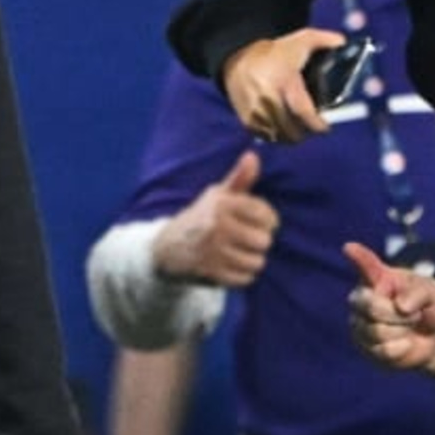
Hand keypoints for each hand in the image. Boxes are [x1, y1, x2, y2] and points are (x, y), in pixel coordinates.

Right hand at [151, 149, 278, 284]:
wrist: (167, 247)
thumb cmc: (202, 216)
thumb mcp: (218, 195)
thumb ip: (240, 178)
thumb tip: (253, 155)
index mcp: (221, 203)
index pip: (267, 216)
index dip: (268, 221)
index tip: (257, 222)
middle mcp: (216, 225)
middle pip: (264, 241)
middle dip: (257, 241)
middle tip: (242, 239)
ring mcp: (212, 251)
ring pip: (257, 262)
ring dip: (251, 260)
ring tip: (236, 252)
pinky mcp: (210, 273)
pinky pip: (246, 278)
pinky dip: (241, 275)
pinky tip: (228, 265)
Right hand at [218, 26, 347, 142]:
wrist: (238, 58)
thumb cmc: (275, 52)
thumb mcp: (301, 39)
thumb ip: (324, 39)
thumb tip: (343, 42)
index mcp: (284, 81)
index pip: (303, 111)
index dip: (317, 124)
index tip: (326, 127)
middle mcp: (268, 99)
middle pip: (292, 129)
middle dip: (307, 132)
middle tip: (315, 128)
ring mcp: (256, 111)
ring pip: (279, 136)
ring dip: (293, 137)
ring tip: (301, 130)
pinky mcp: (246, 119)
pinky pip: (266, 136)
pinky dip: (278, 136)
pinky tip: (286, 129)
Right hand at [343, 240, 434, 371]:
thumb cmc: (429, 305)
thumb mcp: (431, 293)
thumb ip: (418, 293)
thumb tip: (400, 306)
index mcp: (377, 278)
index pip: (366, 266)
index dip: (358, 257)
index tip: (350, 247)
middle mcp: (362, 299)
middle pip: (373, 307)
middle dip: (401, 314)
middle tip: (413, 313)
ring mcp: (360, 324)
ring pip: (378, 332)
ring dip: (403, 331)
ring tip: (408, 327)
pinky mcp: (366, 348)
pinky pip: (384, 350)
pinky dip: (402, 348)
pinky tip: (406, 343)